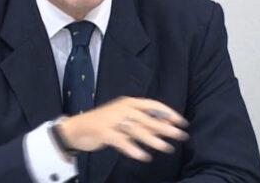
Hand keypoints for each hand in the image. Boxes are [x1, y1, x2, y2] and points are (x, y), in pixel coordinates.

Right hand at [58, 96, 188, 161]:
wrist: (77, 128)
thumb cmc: (104, 124)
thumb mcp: (125, 119)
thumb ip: (143, 121)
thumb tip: (166, 126)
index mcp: (129, 102)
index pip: (152, 105)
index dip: (168, 113)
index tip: (181, 122)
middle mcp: (122, 108)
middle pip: (147, 118)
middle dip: (165, 127)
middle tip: (180, 135)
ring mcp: (112, 120)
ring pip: (136, 130)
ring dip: (152, 139)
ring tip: (165, 148)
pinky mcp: (104, 132)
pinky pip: (121, 141)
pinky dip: (132, 149)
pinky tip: (143, 156)